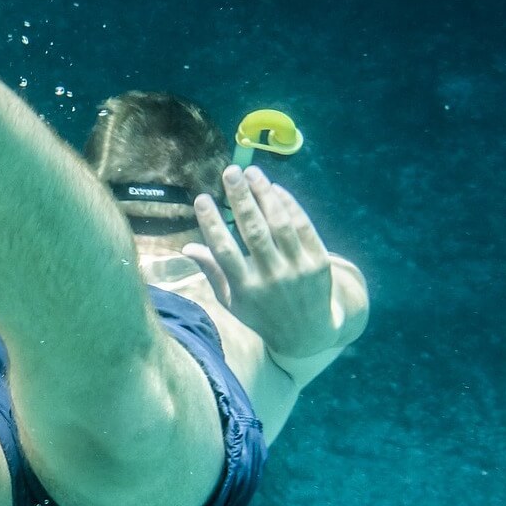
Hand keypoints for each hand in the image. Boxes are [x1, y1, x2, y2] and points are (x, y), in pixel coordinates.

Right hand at [183, 166, 348, 360]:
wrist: (309, 333)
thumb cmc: (262, 314)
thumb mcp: (233, 301)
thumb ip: (213, 272)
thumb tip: (187, 248)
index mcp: (246, 288)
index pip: (224, 250)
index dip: (212, 223)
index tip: (201, 198)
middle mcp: (272, 277)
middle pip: (254, 231)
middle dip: (240, 198)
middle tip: (230, 172)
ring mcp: (297, 269)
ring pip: (280, 224)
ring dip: (265, 194)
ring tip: (252, 172)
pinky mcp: (318, 261)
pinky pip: (303, 227)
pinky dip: (289, 205)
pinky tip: (276, 189)